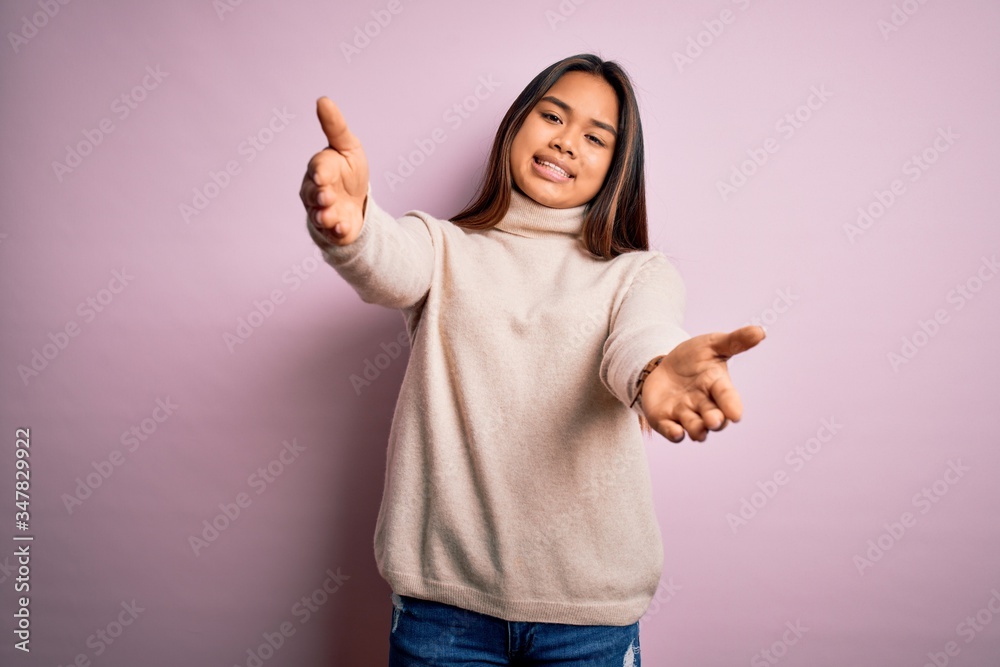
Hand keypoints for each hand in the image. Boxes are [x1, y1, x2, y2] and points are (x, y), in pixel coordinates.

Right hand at [299, 97, 369, 245]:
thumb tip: (323, 100)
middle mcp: (316, 192)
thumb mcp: (347, 146)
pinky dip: (337, 231)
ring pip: (320, 215)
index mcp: (319, 169)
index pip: (318, 169)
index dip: (319, 171)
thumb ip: (335, 127)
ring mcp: (323, 212)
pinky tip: (343, 228)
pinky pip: (332, 233)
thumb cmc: (349, 171)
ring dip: (326, 215)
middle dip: (320, 195)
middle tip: (327, 195)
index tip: (322, 174)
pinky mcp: (333, 230)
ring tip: (331, 216)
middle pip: (314, 194)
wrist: (357, 203)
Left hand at [639, 325, 765, 442]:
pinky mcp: (665, 419)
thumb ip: (734, 341)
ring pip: (695, 427)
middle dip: (715, 421)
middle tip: (715, 421)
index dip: (732, 405)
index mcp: (717, 385)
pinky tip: (677, 433)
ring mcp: (685, 413)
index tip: (736, 415)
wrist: (665, 365)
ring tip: (699, 430)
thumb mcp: (712, 345)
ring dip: (697, 430)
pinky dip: (674, 433)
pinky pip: (670, 430)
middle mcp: (704, 404)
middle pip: (714, 417)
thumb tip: (761, 331)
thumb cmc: (695, 357)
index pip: (727, 396)